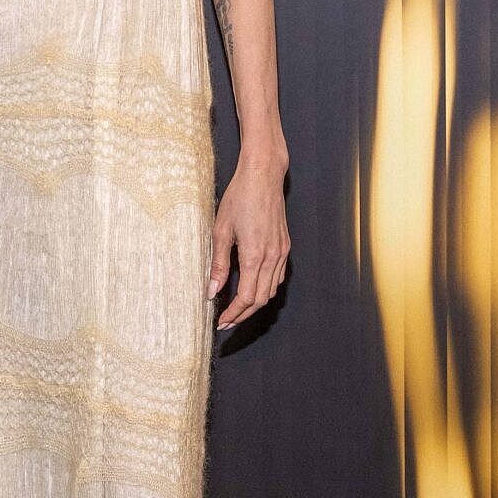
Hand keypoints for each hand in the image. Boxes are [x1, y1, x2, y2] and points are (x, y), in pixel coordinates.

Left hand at [207, 151, 289, 330]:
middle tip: (226, 322)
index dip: (233, 314)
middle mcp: (272, 257)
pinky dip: (265, 289)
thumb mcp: (221, 231)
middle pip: (260, 300)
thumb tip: (212, 291)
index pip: (246, 298)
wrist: (263, 176)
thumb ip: (218, 264)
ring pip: (271, 291)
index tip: (220, 321)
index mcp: (254, 255)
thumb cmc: (239, 198)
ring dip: (254, 304)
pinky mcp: (285, 246)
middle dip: (243, 315)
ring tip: (236, 309)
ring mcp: (282, 252)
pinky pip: (277, 277)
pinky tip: (252, 287)